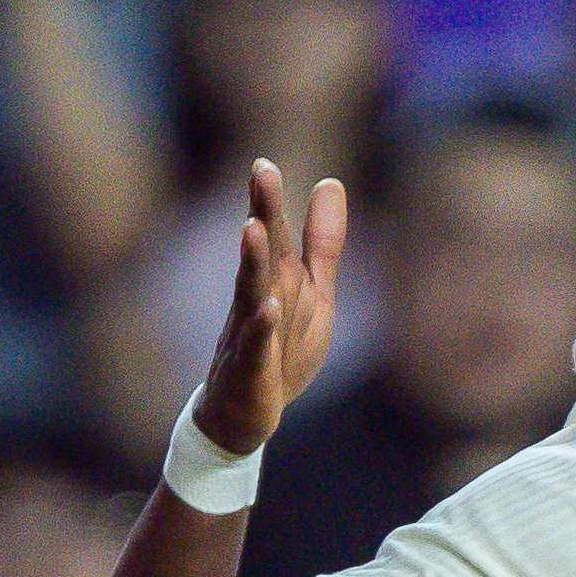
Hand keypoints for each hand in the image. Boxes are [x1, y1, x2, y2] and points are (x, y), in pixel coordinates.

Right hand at [192, 159, 347, 455]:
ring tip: (250, 229)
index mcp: (276, 279)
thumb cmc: (280, 347)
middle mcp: (259, 298)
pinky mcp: (252, 369)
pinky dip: (261, 327)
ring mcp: (251, 332)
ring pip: (251, 292)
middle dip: (263, 212)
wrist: (245, 414)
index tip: (265, 162)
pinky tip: (267, 309)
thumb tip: (330, 182)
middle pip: (262, 251)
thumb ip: (323, 241)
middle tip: (260, 171)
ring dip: (252, 261)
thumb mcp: (314, 291)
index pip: (273, 232)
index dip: (269, 199)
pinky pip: (256, 345)